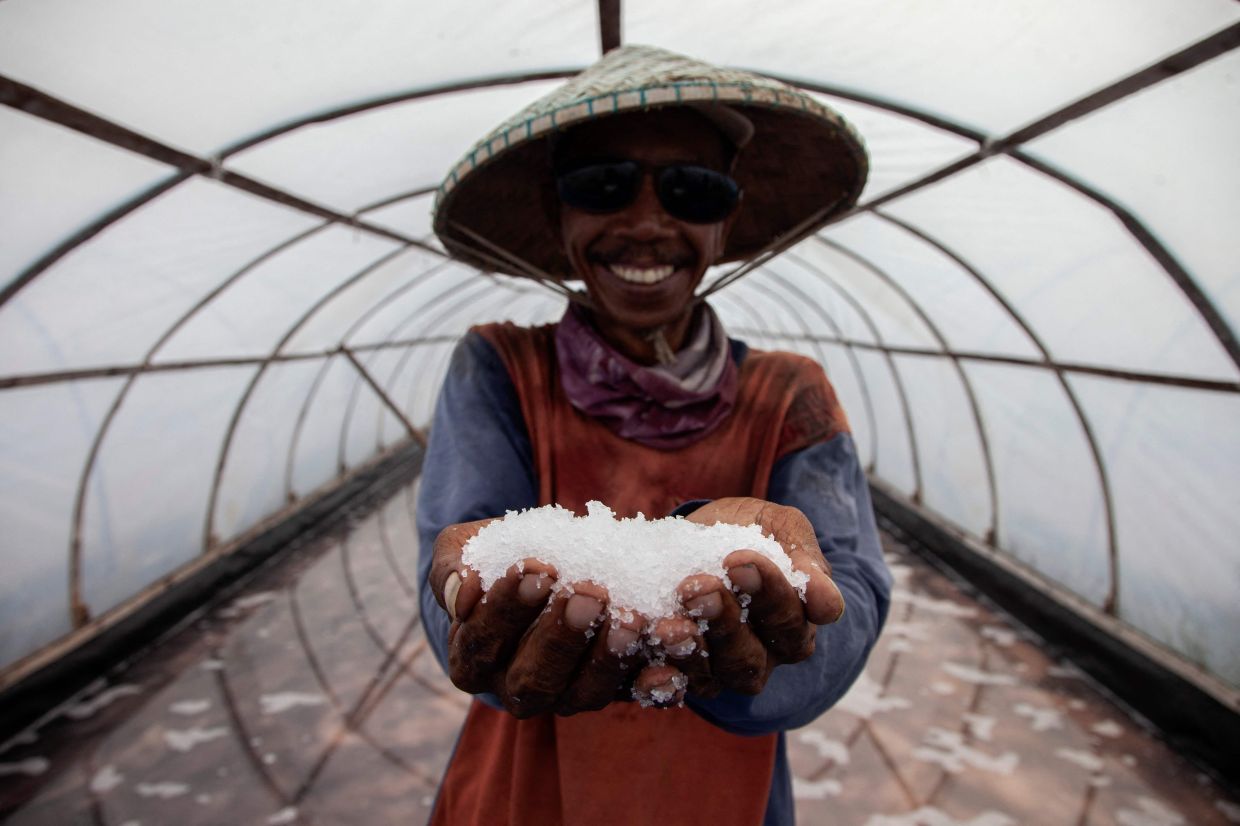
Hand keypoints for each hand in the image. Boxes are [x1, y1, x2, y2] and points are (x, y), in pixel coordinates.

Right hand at [428, 520, 646, 717]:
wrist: (550, 563)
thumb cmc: (498, 555)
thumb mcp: (467, 549)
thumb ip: (452, 568)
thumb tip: (463, 594)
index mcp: (472, 660)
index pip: (481, 644)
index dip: (507, 610)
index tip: (535, 568)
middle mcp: (517, 690)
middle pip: (534, 679)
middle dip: (561, 635)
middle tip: (589, 592)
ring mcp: (570, 695)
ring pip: (587, 692)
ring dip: (610, 657)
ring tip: (630, 615)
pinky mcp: (617, 690)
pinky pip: (637, 695)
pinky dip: (656, 682)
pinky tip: (672, 652)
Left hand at [650, 497, 844, 696]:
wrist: (694, 534)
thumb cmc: (748, 528)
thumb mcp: (778, 527)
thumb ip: (803, 558)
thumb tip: (828, 605)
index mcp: (794, 626)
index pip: (791, 621)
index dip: (769, 593)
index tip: (740, 560)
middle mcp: (761, 657)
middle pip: (749, 658)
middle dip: (724, 622)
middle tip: (698, 587)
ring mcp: (718, 671)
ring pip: (710, 676)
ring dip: (688, 651)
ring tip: (667, 623)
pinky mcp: (679, 674)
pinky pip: (671, 688)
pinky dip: (659, 681)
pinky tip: (646, 662)